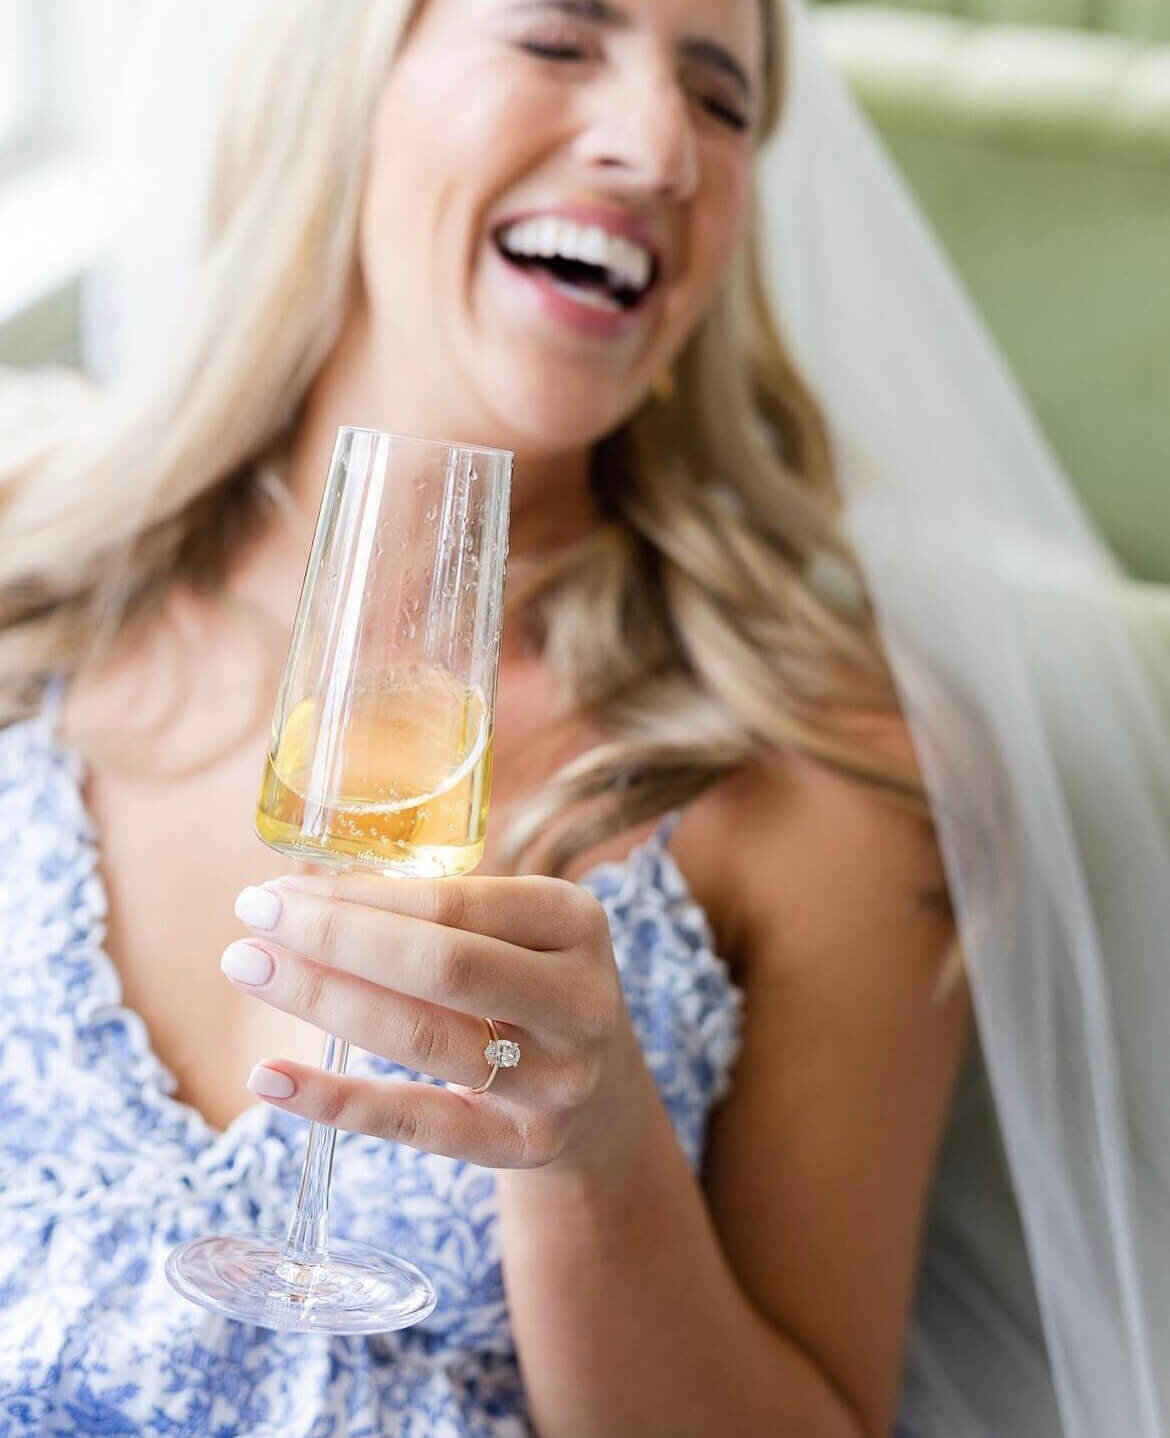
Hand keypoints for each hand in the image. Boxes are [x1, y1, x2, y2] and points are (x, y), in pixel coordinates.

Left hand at [222, 873, 652, 1171]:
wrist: (603, 1094)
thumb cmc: (528, 986)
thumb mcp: (517, 933)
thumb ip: (438, 911)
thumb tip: (303, 895)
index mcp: (575, 921)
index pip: (454, 903)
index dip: (360, 898)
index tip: (280, 890)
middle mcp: (581, 999)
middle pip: (444, 967)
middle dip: (335, 939)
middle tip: (250, 920)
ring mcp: (561, 1078)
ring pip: (426, 1040)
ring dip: (323, 1001)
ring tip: (248, 969)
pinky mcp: (526, 1144)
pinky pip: (419, 1124)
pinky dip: (336, 1102)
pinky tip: (270, 1077)